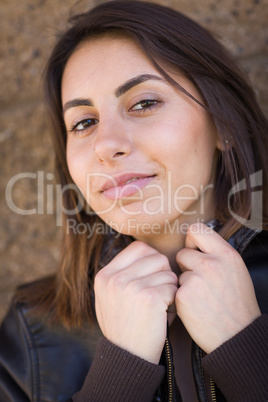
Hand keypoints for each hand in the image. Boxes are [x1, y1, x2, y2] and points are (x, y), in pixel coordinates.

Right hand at [94, 241, 177, 363]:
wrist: (128, 358)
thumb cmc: (123, 326)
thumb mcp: (109, 298)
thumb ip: (121, 274)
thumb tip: (146, 252)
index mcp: (104, 275)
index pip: (138, 247)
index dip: (152, 259)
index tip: (154, 274)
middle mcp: (115, 278)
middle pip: (157, 257)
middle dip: (164, 274)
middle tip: (160, 291)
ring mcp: (131, 287)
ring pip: (168, 272)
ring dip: (170, 287)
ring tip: (162, 304)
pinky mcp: (149, 298)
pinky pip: (173, 287)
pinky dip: (174, 300)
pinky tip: (165, 313)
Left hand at [175, 223, 260, 353]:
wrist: (237, 336)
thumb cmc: (237, 303)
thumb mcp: (235, 270)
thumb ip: (217, 254)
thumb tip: (196, 242)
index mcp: (226, 254)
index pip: (197, 229)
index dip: (192, 241)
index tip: (195, 251)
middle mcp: (211, 264)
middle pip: (183, 253)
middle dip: (187, 266)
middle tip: (200, 281)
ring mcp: (196, 280)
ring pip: (178, 272)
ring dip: (185, 283)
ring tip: (202, 297)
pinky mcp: (183, 296)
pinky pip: (175, 288)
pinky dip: (182, 297)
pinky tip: (195, 307)